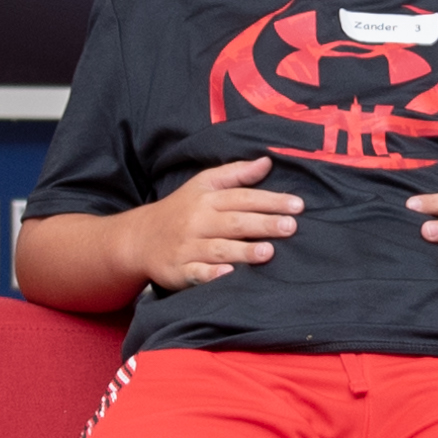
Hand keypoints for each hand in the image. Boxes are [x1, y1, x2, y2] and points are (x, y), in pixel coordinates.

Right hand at [133, 156, 297, 292]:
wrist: (139, 238)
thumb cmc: (180, 210)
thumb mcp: (202, 185)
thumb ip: (235, 174)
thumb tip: (267, 162)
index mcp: (207, 199)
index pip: (243, 198)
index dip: (271, 200)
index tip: (298, 205)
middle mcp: (198, 222)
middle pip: (234, 222)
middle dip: (263, 224)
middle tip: (291, 226)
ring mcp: (188, 248)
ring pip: (218, 249)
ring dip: (243, 251)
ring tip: (268, 252)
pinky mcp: (179, 271)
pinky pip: (197, 273)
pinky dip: (212, 274)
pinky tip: (229, 275)